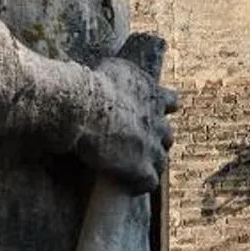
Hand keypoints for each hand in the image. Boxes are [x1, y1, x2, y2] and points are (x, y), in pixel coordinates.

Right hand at [84, 34, 175, 192]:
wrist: (78, 107)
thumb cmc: (88, 84)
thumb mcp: (114, 67)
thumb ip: (127, 74)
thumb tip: (123, 72)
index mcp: (153, 95)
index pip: (171, 103)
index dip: (159, 109)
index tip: (146, 111)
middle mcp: (158, 121)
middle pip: (166, 134)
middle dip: (153, 138)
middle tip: (133, 141)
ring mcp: (152, 147)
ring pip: (160, 160)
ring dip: (147, 162)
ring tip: (128, 166)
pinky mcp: (141, 169)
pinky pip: (148, 183)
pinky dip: (138, 184)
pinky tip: (125, 183)